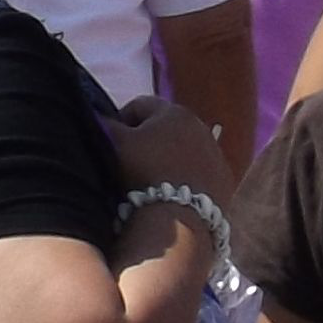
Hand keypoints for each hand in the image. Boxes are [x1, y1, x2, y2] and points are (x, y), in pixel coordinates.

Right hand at [111, 92, 236, 207]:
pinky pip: (200, 173)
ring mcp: (217, 154)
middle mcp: (201, 126)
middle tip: (130, 163)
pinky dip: (187, 179)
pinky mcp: (225, 180)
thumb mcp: (115, 143)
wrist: (180, 216)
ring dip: (169, 159)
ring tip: (151, 181)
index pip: (139, 105)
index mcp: (174, 111)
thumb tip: (97, 115)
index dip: (120, 120)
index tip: (110, 141)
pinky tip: (174, 194)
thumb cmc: (144, 171)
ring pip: (185, 150)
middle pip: (165, 127)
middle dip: (148, 140)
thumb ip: (103, 124)